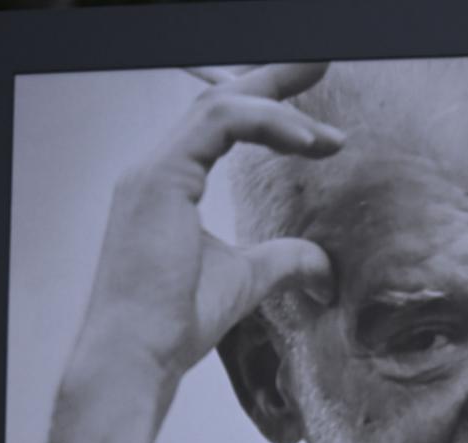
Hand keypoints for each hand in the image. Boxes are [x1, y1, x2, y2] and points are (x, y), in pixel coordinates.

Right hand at [32, 63, 342, 442]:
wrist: (138, 356)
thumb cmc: (176, 323)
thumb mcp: (246, 281)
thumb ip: (283, 262)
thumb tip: (324, 268)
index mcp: (168, 184)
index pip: (222, 125)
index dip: (272, 111)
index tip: (321, 128)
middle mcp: (155, 169)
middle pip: (221, 100)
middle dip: (275, 80)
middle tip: (323, 62)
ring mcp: (152, 171)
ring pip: (221, 106)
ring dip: (281, 102)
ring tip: (330, 128)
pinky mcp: (159, 179)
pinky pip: (220, 125)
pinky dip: (267, 125)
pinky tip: (308, 142)